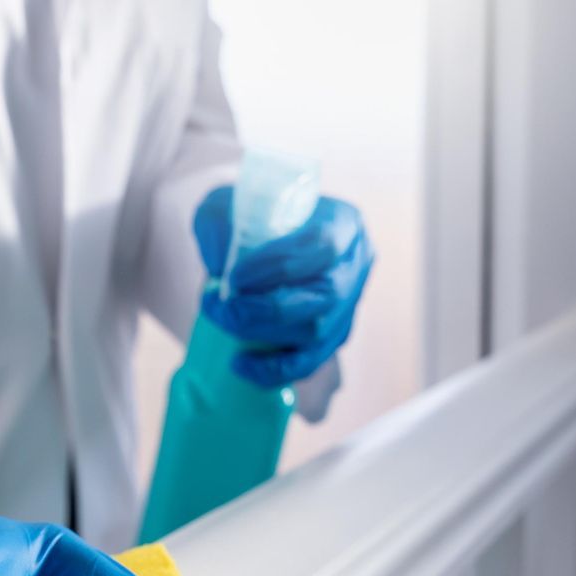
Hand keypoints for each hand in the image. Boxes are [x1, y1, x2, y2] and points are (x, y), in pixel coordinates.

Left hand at [192, 185, 374, 387]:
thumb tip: (220, 265)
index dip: (279, 265)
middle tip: (223, 305)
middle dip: (268, 307)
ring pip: (317, 332)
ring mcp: (348, 305)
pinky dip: (272, 370)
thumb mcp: (229, 206)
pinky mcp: (332, 338)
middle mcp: (355, 265)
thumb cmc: (247, 222)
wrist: (256, 248)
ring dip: (264, 333)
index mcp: (343, 223)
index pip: (322, 246)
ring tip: (224, 321)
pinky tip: (239, 364)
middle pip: (326, 295)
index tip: (234, 277)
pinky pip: (309, 363)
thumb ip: (221, 223)